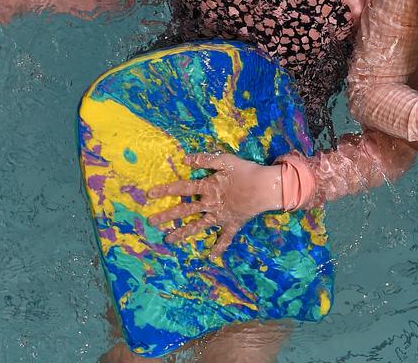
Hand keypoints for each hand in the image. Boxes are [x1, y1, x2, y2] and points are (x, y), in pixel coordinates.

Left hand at [147, 152, 282, 258]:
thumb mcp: (226, 160)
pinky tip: (211, 257)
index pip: (182, 189)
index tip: (150, 195)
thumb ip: (206, 160)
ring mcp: (220, 216)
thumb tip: (185, 159)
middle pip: (185, 211)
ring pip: (198, 226)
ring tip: (169, 240)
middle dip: (167, 216)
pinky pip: (225, 238)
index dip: (166, 191)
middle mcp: (210, 204)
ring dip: (183, 233)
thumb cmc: (247, 172)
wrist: (267, 187)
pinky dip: (219, 248)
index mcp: (208, 187)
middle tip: (151, 222)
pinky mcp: (232, 224)